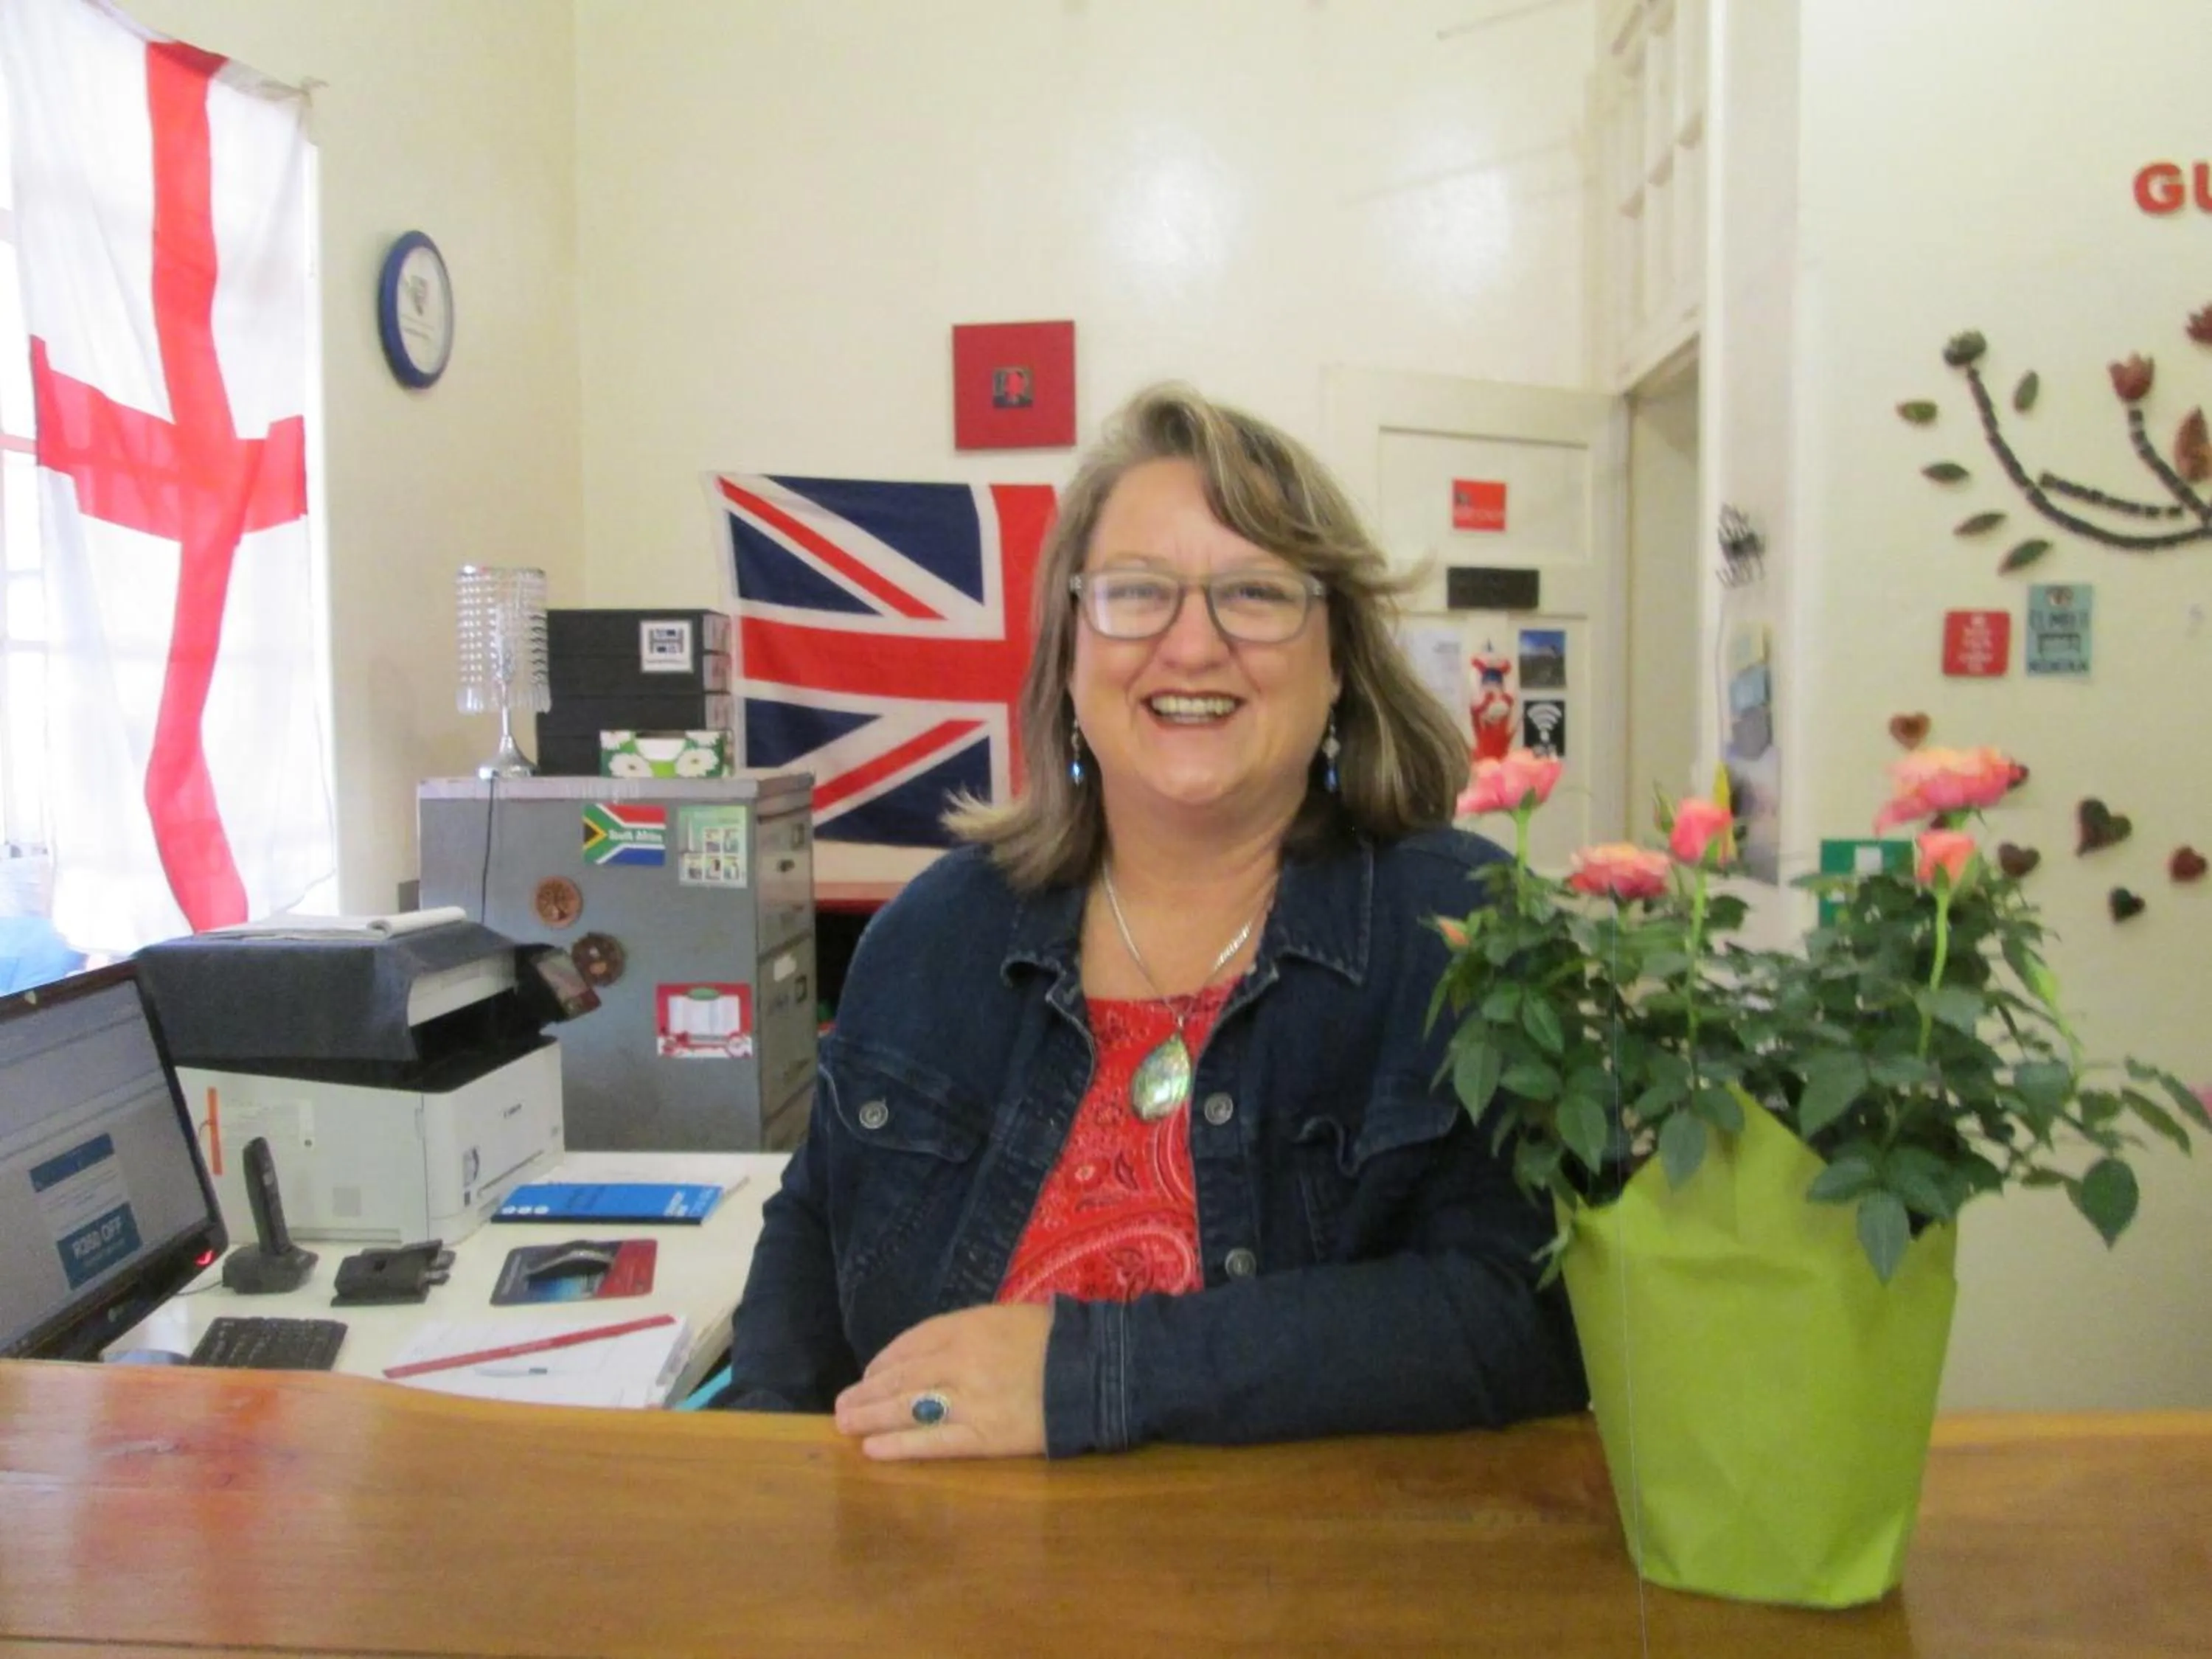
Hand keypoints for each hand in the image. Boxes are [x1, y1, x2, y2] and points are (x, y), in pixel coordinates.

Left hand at [832, 1302, 1052, 1460]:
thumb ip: (968, 1331)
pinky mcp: (985, 1436)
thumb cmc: (1055, 1339)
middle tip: (842, 1407)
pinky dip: (900, 1447)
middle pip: (901, 1378)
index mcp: (968, 1326)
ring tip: (846, 1427)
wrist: (1096, 1370)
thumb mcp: (1007, 1317)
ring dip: (872, 1419)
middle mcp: (960, 1361)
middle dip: (867, 1393)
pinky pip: (934, 1443)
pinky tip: (874, 1451)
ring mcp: (970, 1400)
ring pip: (908, 1410)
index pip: (911, 1343)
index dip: (884, 1362)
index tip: (868, 1375)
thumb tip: (931, 1351)